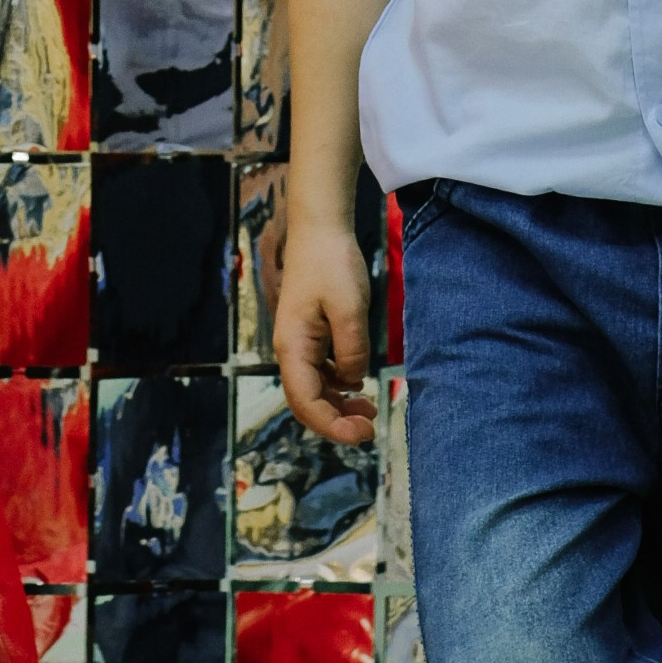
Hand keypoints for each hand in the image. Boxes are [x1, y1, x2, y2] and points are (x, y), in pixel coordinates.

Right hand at [275, 218, 376, 445]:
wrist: (320, 228)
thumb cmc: (332, 264)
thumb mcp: (350, 309)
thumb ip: (352, 350)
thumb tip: (354, 379)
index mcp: (294, 347)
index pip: (306, 403)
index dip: (333, 426)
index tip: (365, 434)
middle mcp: (291, 350)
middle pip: (307, 401)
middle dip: (335, 421)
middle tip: (370, 427)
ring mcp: (300, 342)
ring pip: (314, 388)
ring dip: (338, 404)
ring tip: (369, 409)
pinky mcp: (310, 333)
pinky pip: (321, 370)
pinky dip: (339, 383)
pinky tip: (358, 380)